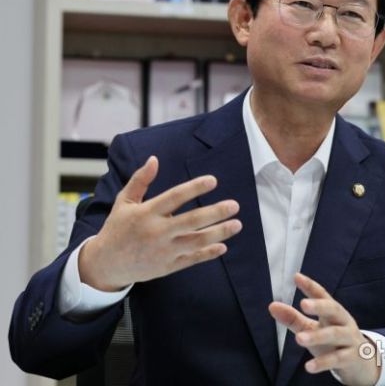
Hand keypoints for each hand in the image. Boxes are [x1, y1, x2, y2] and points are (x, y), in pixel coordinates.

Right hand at [79, 156, 241, 290]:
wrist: (106, 264)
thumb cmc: (118, 228)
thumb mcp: (124, 202)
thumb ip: (140, 180)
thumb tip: (154, 159)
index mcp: (147, 213)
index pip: (174, 197)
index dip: (194, 188)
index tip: (213, 180)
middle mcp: (157, 232)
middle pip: (191, 221)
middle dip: (215, 213)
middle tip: (234, 205)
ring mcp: (163, 251)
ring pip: (195, 241)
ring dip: (219, 233)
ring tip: (237, 224)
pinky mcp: (167, 266)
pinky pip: (191, 259)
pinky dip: (208, 253)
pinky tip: (223, 246)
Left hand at [269, 273, 380, 385]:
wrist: (362, 363)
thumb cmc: (332, 341)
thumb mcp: (312, 328)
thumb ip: (293, 318)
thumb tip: (272, 306)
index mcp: (332, 310)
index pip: (322, 294)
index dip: (310, 285)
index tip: (296, 277)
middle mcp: (342, 320)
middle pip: (333, 309)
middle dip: (319, 305)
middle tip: (303, 304)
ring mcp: (349, 338)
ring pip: (335, 334)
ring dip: (317, 336)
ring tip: (298, 339)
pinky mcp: (352, 358)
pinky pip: (338, 359)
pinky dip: (323, 363)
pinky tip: (308, 366)